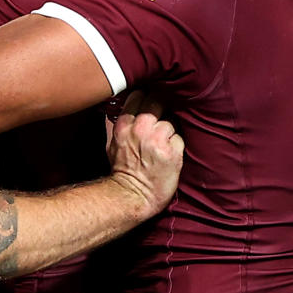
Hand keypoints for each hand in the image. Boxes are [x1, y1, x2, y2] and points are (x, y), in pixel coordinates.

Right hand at [107, 90, 183, 218]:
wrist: (132, 196)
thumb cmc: (122, 171)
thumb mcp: (112, 143)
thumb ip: (119, 124)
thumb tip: (121, 107)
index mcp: (125, 124)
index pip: (140, 95)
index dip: (146, 99)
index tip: (149, 105)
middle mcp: (141, 128)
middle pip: (157, 101)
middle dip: (160, 110)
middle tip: (159, 124)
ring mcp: (158, 139)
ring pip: (170, 122)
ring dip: (169, 132)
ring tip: (162, 147)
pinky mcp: (173, 152)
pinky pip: (180, 139)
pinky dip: (176, 147)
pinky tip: (168, 156)